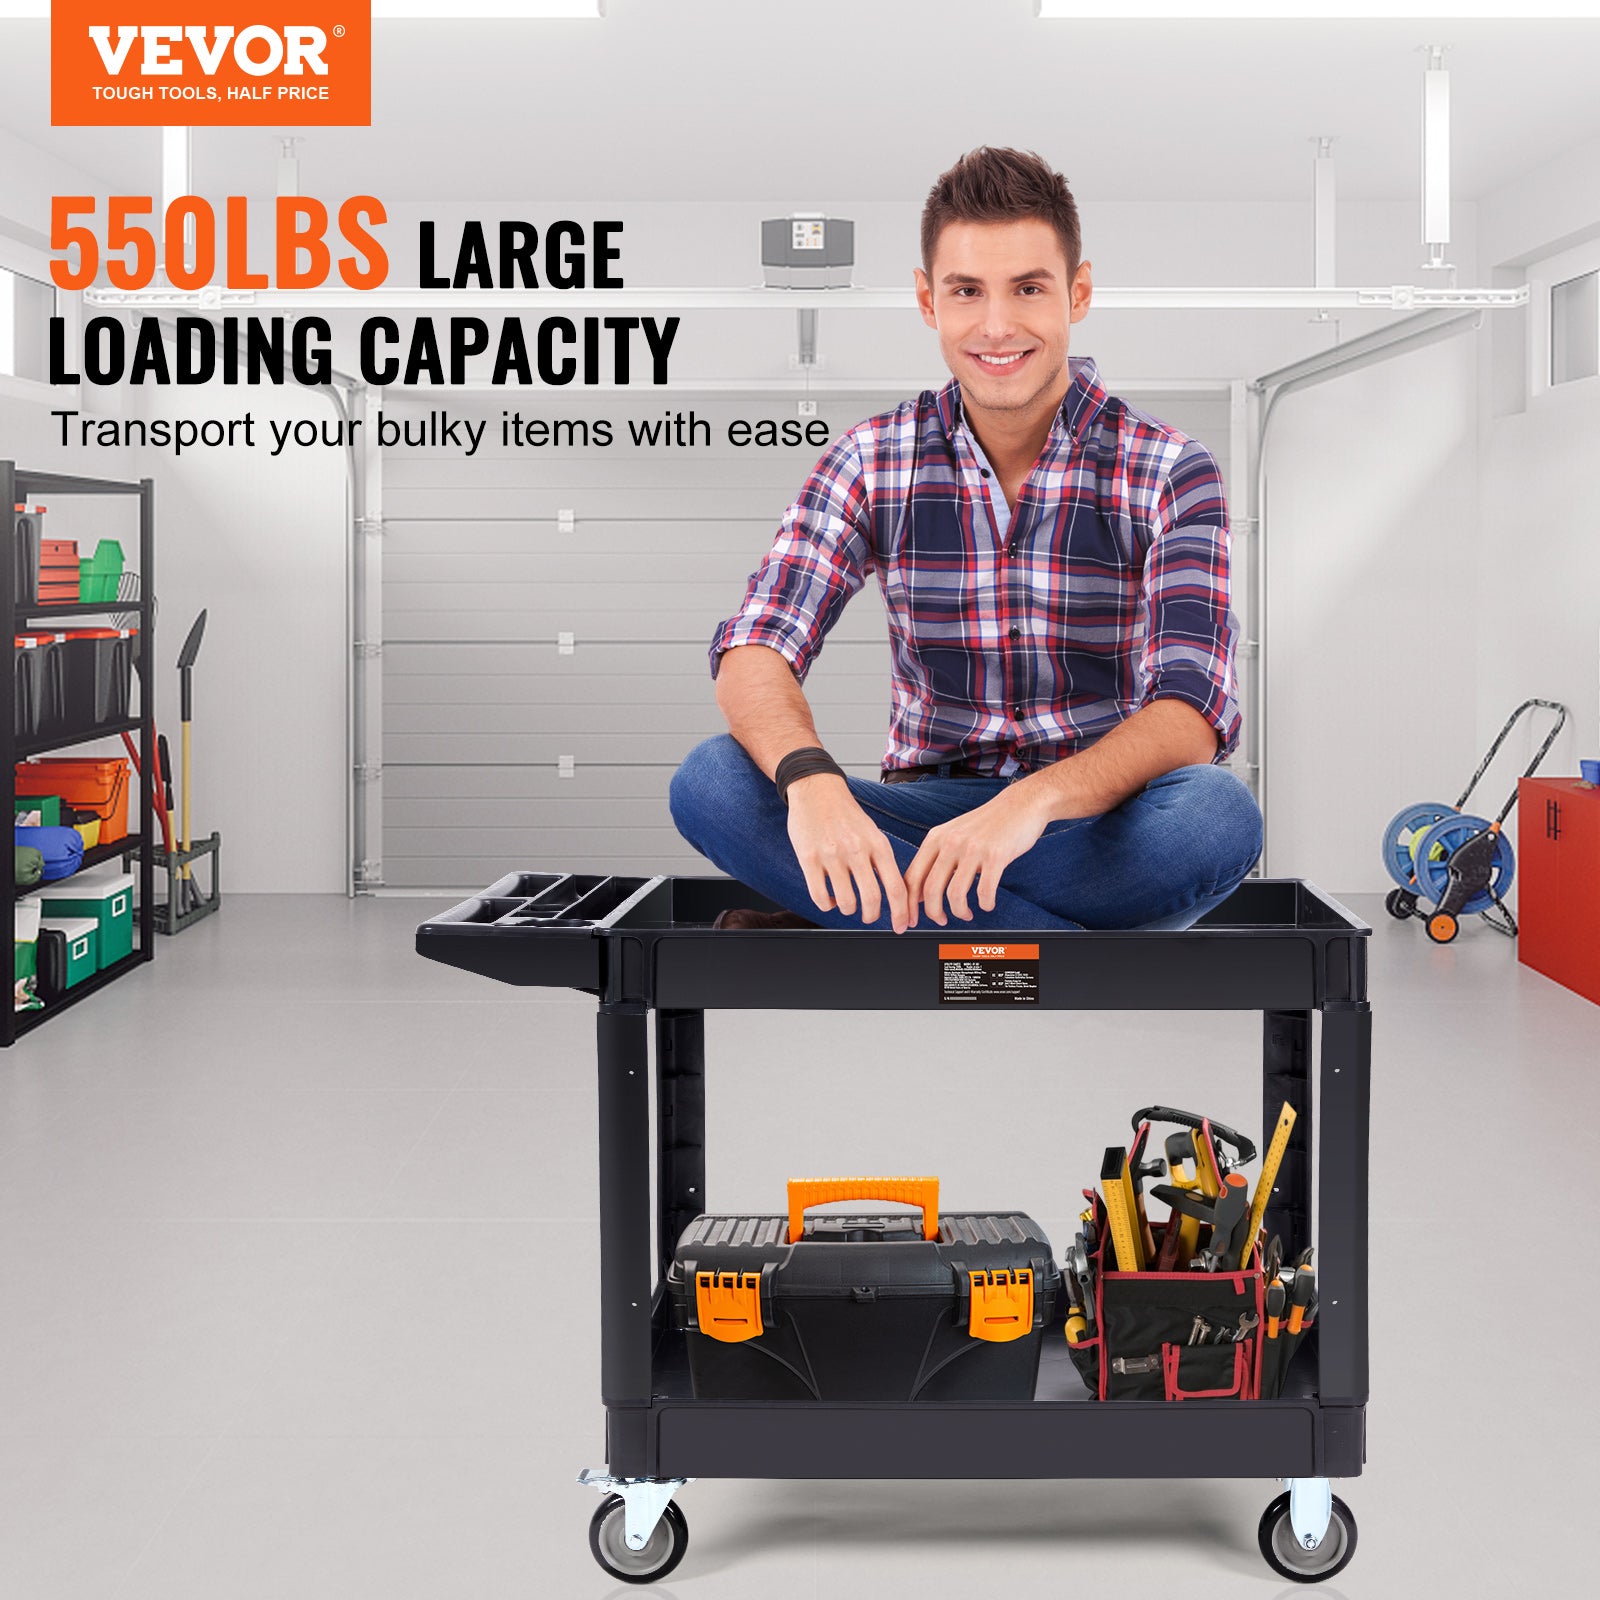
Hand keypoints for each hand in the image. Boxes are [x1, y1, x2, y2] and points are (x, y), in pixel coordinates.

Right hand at [785, 775, 910, 932]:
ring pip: (846, 903)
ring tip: (847, 903)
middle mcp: (857, 850)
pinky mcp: (808, 859)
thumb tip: (896, 894)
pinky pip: (820, 897)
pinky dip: (827, 906)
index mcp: (878, 844)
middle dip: (872, 916)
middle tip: (869, 916)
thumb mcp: (873, 833)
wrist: (817, 790)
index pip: (896, 887)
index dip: (901, 913)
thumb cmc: (846, 815)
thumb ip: (882, 861)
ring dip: (848, 910)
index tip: (901, 926)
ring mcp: (831, 855)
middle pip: (872, 899)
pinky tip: (830, 898)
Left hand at [904, 784, 1051, 925]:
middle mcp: (951, 842)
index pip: (912, 877)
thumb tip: (920, 892)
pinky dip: (985, 904)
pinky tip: (987, 903)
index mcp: (936, 838)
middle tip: (941, 921)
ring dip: (959, 911)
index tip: (911, 918)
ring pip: (955, 894)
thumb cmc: (988, 824)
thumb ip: (936, 859)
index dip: (908, 903)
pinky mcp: (996, 855)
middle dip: (933, 913)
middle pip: (930, 889)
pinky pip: (984, 891)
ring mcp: (973, 849)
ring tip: (966, 913)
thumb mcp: (953, 835)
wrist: (1020, 804)